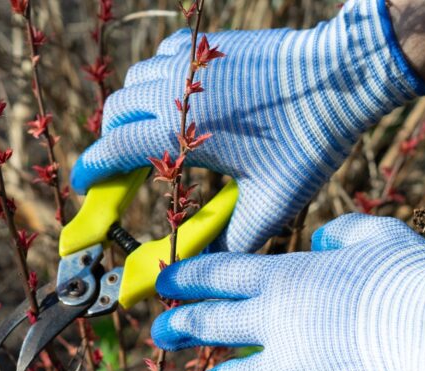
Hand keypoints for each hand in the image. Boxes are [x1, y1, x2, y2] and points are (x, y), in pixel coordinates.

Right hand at [71, 0, 424, 251]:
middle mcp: (172, 91)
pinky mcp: (206, 46)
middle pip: (114, 114)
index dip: (91, 171)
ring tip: (150, 136)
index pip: (112, 150)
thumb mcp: (270, 203)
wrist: (341, 77)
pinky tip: (176, 100)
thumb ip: (233, 241)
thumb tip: (205, 270)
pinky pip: (160, 58)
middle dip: (110, 143)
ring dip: (131, 111)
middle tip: (123, 170)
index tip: (84, 186)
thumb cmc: (307, 141)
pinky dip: (155, 80)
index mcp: (179, 131)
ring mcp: (188, 63)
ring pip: (133, 83)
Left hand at [152, 214, 424, 370]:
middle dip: (177, 327)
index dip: (184, 279)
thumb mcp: (374, 234)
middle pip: (207, 324)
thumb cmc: (412, 278)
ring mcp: (287, 369)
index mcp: (284, 279)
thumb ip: (337, 233)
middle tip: (160, 332)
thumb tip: (319, 241)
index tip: (165, 285)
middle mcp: (273, 323)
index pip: (216, 275)